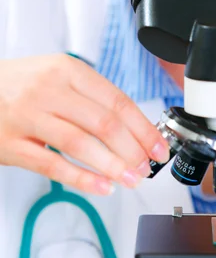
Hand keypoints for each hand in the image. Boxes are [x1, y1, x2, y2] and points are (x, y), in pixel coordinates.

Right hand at [0, 55, 169, 194]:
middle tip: (146, 168)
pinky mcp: (11, 144)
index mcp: (67, 70)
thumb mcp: (57, 75)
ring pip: (80, 144)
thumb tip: (134, 129)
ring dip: (112, 166)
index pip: (117, 101)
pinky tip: (101, 187)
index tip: (159, 147)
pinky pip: (51, 164)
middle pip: (103, 124)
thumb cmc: (20, 85)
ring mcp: (28, 116)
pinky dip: (81, 178)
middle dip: (133, 150)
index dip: (143, 129)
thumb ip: (91, 97)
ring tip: (131, 179)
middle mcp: (48, 90)